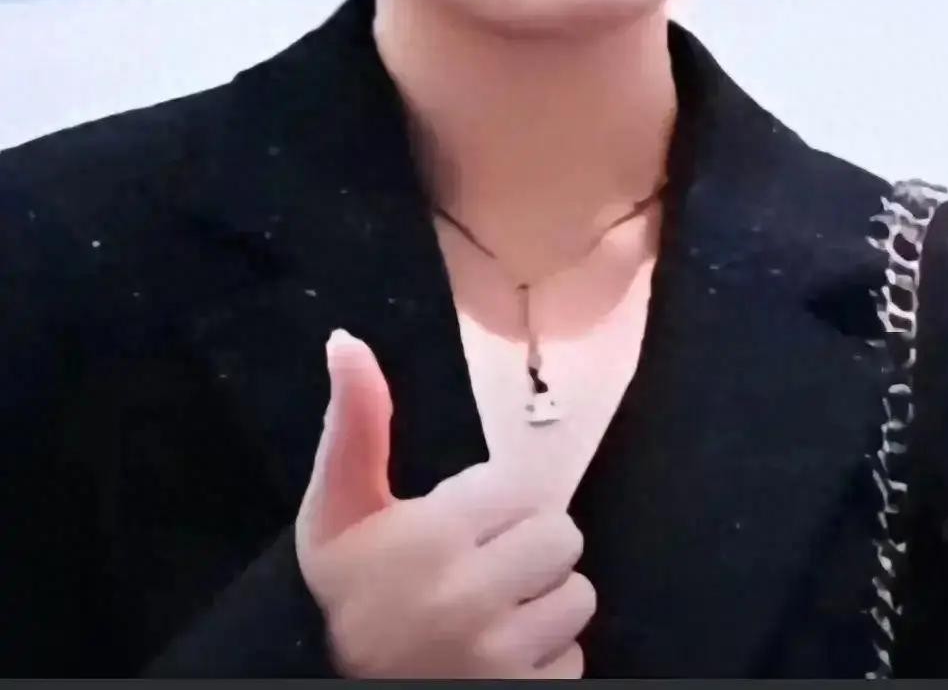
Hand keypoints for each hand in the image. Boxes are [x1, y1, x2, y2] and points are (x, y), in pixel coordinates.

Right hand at [295, 329, 595, 677]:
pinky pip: (575, 660)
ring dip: (544, 603)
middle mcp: (471, 597)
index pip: (521, 489)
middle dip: (529, 548)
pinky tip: (500, 658)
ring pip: (577, 598)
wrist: (324, 689)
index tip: (455, 529)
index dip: (492, 505)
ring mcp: (500, 657)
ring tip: (494, 612)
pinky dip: (545, 660)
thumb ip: (356, 421)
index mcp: (432, 536)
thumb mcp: (338, 506)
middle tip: (483, 567)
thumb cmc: (346, 590)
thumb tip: (345, 340)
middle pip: (562, 538)